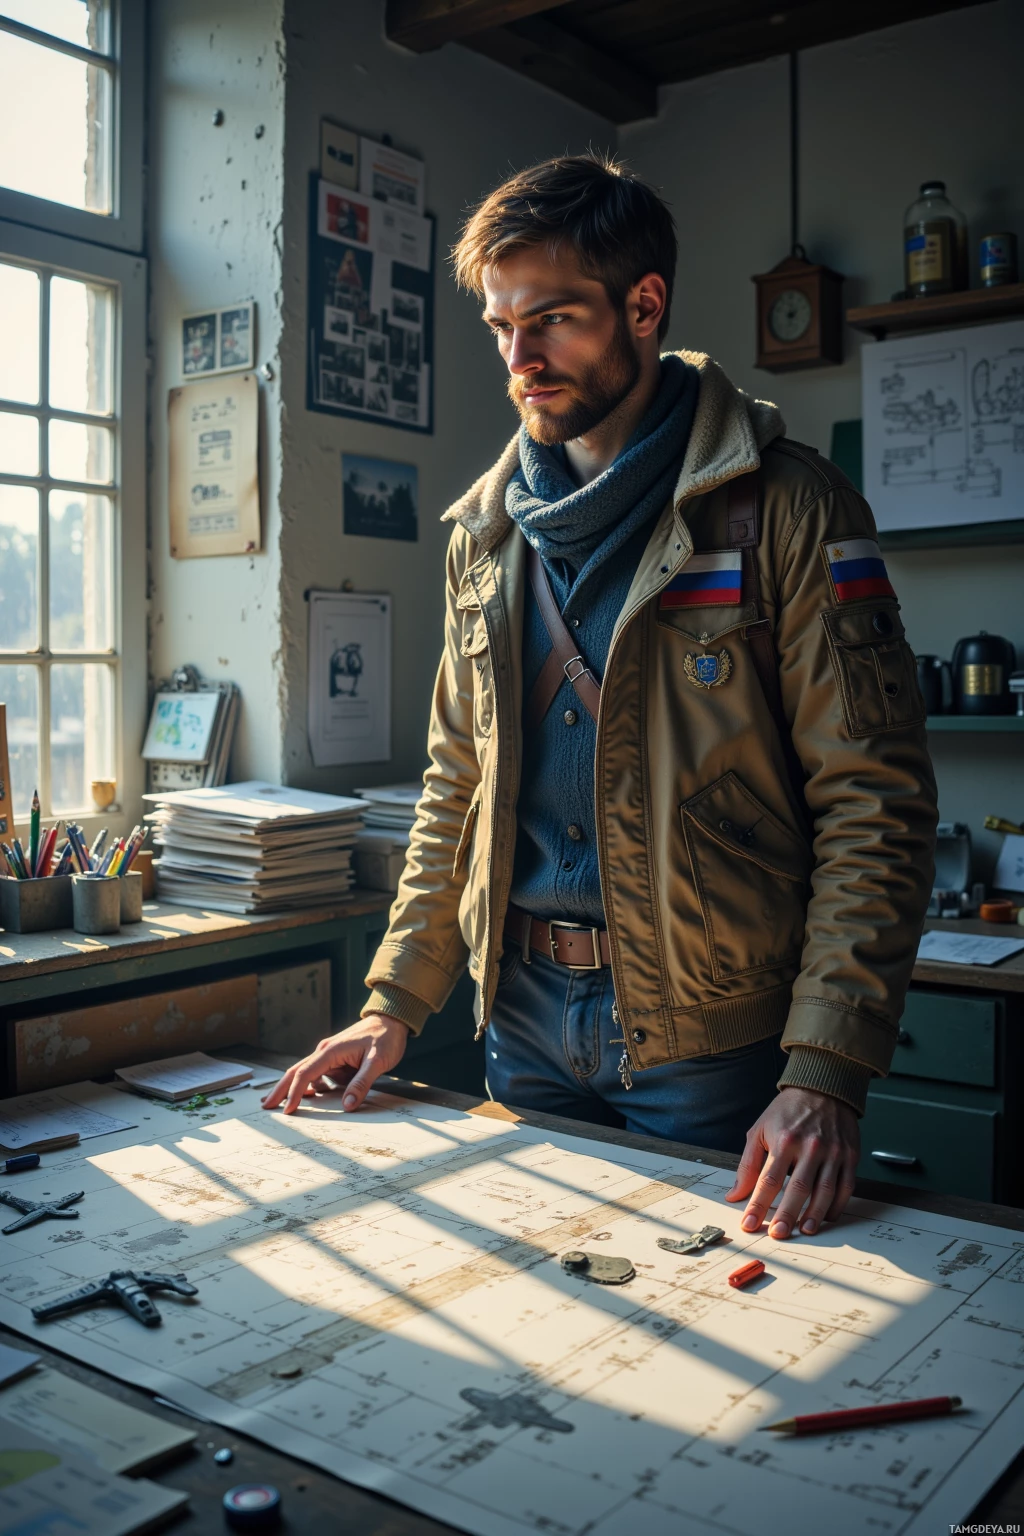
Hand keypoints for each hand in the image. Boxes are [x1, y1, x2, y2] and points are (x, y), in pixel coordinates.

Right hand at [260, 1014, 409, 1115]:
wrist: (392, 1020)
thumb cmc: (385, 1038)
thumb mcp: (378, 1062)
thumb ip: (362, 1083)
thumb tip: (347, 1106)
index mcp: (331, 1051)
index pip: (305, 1073)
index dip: (294, 1093)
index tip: (287, 1110)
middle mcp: (326, 1052)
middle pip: (297, 1071)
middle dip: (280, 1089)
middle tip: (265, 1105)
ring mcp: (330, 1055)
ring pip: (306, 1073)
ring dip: (293, 1088)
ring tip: (279, 1104)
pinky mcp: (336, 1059)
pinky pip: (320, 1074)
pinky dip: (311, 1085)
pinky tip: (308, 1095)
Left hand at [724, 1087, 859, 1238]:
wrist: (823, 1087)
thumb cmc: (788, 1110)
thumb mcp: (760, 1129)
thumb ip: (748, 1164)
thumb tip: (735, 1194)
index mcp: (784, 1139)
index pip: (768, 1179)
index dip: (758, 1205)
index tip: (750, 1224)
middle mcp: (810, 1146)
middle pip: (798, 1188)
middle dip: (786, 1215)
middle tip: (778, 1235)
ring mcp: (833, 1151)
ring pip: (824, 1191)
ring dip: (814, 1215)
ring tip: (804, 1231)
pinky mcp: (850, 1155)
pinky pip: (846, 1187)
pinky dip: (836, 1205)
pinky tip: (827, 1217)